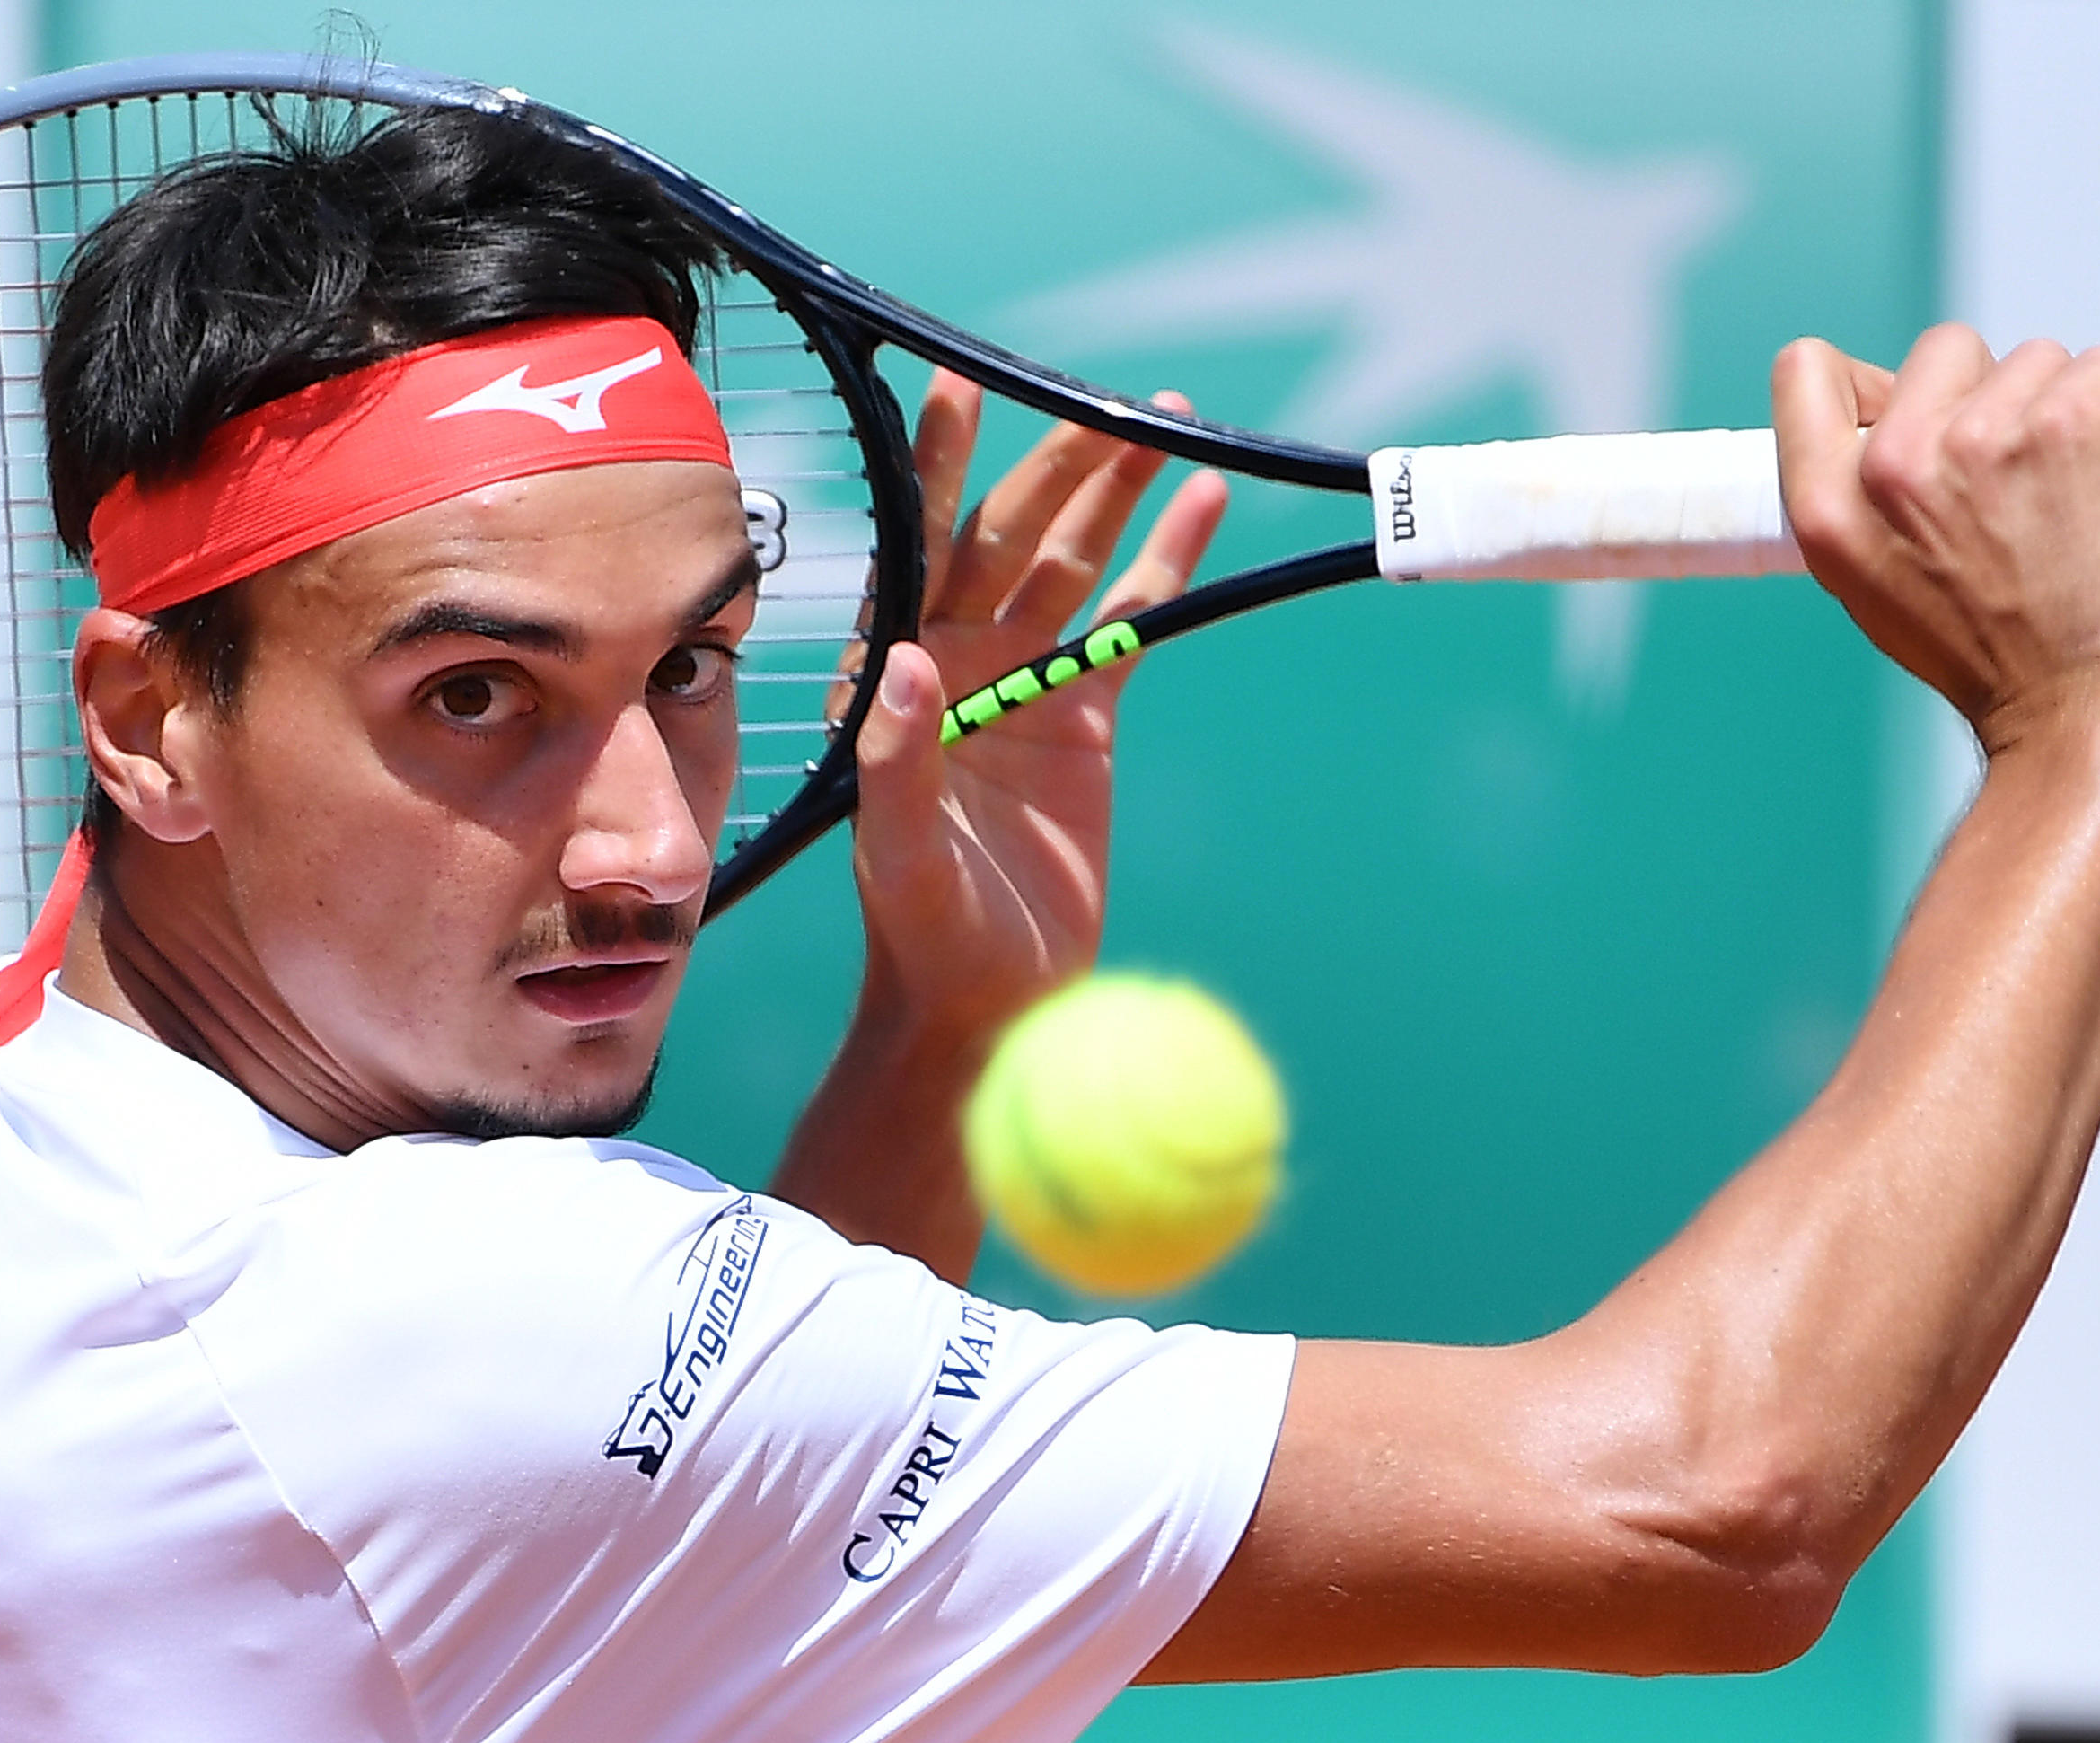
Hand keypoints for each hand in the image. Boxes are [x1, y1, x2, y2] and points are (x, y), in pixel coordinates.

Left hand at [846, 370, 1227, 1053]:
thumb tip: (903, 659)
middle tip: (1115, 396)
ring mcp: (1024, 682)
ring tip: (1167, 417)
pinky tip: (1202, 504)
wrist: (985, 1001)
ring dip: (1117, 491)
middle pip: (1015, 536)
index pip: (921, 549)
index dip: (943, 468)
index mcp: (899, 675)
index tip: (962, 384)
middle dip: (1063, 462)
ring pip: (1076, 562)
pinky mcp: (1083, 718)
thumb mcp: (900, 853)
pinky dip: (1167, 562)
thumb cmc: (923, 931)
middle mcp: (957, 660)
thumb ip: (898, 759)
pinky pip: (1131, 620)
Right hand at [1772, 327, 2099, 755]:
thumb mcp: (1872, 581)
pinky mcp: (2070, 419)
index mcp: (1827, 507)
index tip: (1908, 409)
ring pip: (2032, 359)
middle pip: (1942, 350)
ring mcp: (1983, 436)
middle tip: (2014, 481)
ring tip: (2071, 494)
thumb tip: (1888, 398)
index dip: (1866, 381)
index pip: (1806, 371)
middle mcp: (1893, 466)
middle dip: (1985, 395)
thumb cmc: (1992, 653)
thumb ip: (1860, 489)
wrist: (2088, 703)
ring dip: (2061, 409)